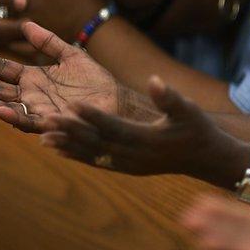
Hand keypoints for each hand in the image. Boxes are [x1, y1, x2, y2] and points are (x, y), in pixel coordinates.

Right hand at [0, 22, 118, 132]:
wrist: (117, 100)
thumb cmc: (95, 80)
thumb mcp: (71, 55)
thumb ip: (48, 42)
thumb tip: (27, 23)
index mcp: (34, 77)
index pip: (3, 68)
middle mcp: (32, 95)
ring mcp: (39, 110)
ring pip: (9, 108)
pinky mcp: (52, 122)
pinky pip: (29, 121)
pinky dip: (15, 117)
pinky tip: (2, 111)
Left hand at [40, 76, 249, 184]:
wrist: (205, 158)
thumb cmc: (197, 129)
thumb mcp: (188, 109)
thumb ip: (170, 97)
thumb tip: (155, 80)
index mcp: (149, 139)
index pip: (115, 126)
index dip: (93, 116)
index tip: (71, 104)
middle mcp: (135, 156)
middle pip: (97, 142)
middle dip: (71, 131)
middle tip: (47, 119)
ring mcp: (130, 165)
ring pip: (93, 155)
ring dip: (68, 146)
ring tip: (43, 137)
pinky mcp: (127, 168)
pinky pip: (98, 162)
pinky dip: (78, 156)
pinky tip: (60, 151)